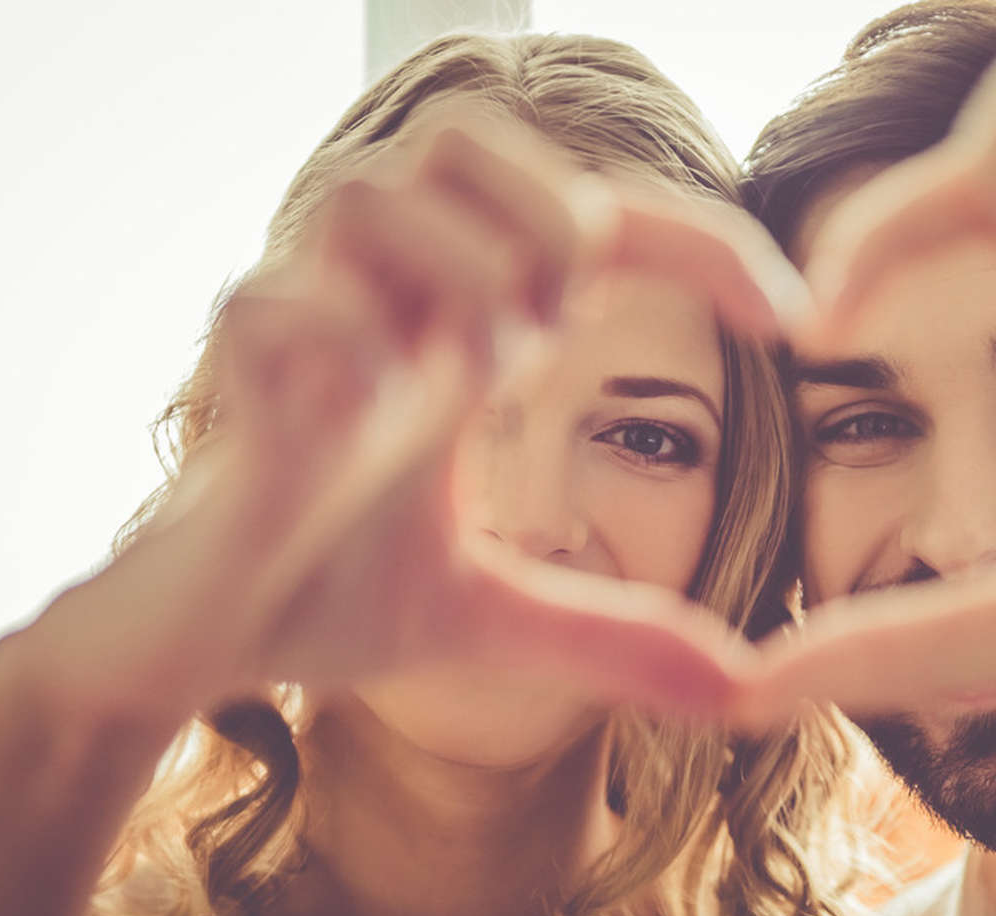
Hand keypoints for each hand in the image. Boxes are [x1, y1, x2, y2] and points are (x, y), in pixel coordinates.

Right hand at [26, 120, 803, 728]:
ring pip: (370, 199)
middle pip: (464, 143)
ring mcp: (302, 333)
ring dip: (455, 280)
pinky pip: (272, 310)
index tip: (797, 321)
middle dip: (546, 217)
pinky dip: (337, 353)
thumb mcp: (495, 618)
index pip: (591, 226)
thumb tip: (746, 692)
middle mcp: (382, 306)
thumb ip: (610, 634)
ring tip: (480, 382)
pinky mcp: (226, 390)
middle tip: (564, 331)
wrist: (197, 647)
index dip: (702, 244)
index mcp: (455, 336)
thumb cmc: (332, 593)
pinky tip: (365, 430)